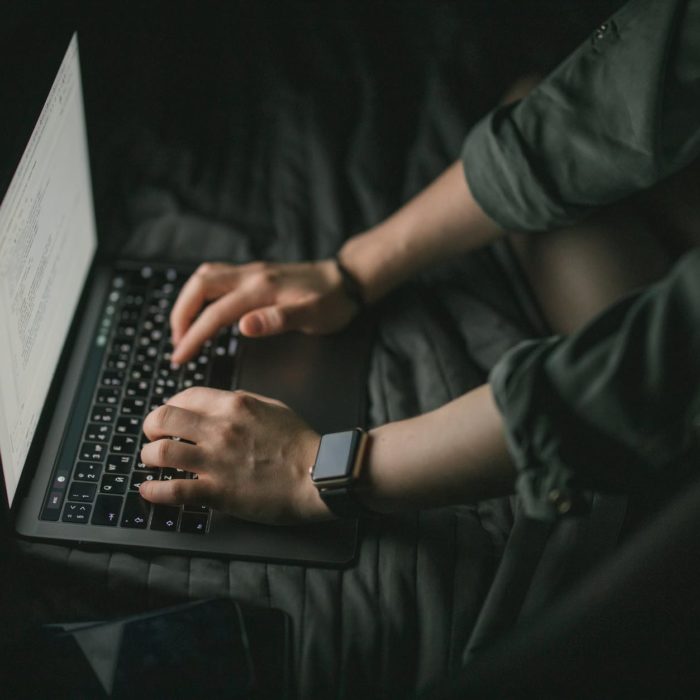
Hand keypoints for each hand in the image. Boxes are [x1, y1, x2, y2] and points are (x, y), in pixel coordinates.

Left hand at [138, 387, 331, 524]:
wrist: (319, 475)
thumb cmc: (301, 443)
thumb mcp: (272, 407)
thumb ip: (243, 402)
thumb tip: (220, 403)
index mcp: (234, 404)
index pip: (185, 397)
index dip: (169, 406)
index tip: (169, 417)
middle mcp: (220, 428)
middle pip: (163, 419)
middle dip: (151, 428)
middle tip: (152, 437)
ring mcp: (216, 460)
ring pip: (161, 452)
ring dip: (149, 457)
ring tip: (151, 462)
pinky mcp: (218, 492)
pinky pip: (173, 490)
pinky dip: (154, 491)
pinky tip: (149, 490)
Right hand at [170, 260, 357, 363]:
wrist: (347, 280)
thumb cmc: (333, 302)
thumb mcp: (313, 316)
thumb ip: (278, 320)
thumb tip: (243, 326)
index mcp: (261, 289)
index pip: (215, 313)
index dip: (194, 336)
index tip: (180, 357)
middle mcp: (251, 275)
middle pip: (199, 286)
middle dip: (181, 315)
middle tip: (177, 344)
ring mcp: (251, 271)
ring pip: (205, 277)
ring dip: (188, 302)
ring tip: (184, 330)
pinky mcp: (254, 273)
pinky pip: (216, 277)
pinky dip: (201, 294)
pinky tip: (203, 311)